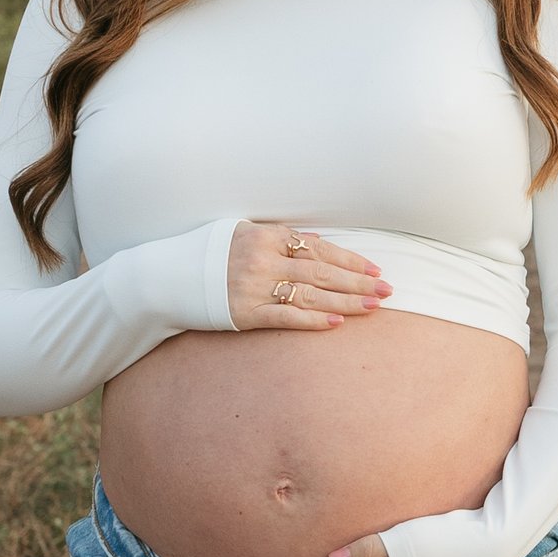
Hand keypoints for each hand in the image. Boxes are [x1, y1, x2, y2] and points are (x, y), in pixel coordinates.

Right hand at [225, 220, 386, 331]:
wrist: (170, 277)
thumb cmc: (212, 252)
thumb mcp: (245, 232)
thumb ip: (281, 238)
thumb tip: (319, 244)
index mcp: (266, 236)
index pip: (319, 247)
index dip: (350, 259)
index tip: (375, 268)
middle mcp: (263, 260)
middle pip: (322, 271)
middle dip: (358, 281)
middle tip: (387, 290)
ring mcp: (254, 287)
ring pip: (310, 294)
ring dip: (346, 301)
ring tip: (374, 306)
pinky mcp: (245, 313)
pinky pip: (286, 317)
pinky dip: (314, 320)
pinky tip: (338, 323)